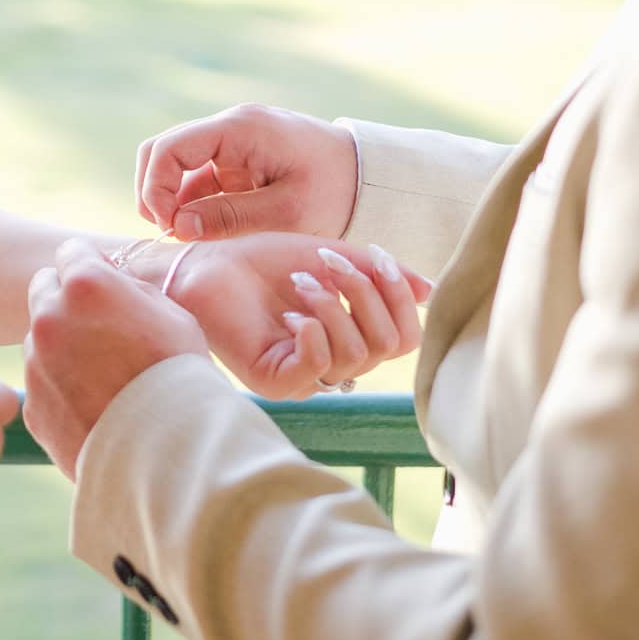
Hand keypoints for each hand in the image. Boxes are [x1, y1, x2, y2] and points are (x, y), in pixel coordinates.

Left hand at [24, 240, 206, 478]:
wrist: (166, 449)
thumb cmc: (179, 375)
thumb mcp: (170, 312)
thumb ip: (129, 288)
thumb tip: (108, 278)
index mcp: (86, 285)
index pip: (71, 251)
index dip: (91, 265)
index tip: (105, 283)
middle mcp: (50, 318)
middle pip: (43, 287)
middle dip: (66, 298)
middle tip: (100, 324)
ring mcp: (35, 364)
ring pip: (39, 338)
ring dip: (61, 344)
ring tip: (103, 373)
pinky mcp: (32, 404)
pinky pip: (40, 382)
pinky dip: (59, 386)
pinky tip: (94, 403)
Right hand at [136, 105, 359, 241]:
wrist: (368, 177)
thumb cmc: (334, 192)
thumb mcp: (285, 214)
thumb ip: (228, 218)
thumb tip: (176, 225)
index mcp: (240, 129)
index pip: (168, 150)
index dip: (156, 190)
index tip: (170, 228)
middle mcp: (229, 126)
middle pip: (162, 151)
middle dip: (156, 192)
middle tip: (171, 233)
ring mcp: (231, 140)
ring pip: (176, 164)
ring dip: (174, 200)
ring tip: (190, 236)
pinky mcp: (236, 157)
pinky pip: (199, 175)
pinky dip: (193, 202)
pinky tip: (206, 230)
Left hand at [162, 232, 428, 397]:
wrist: (209, 265)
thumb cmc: (266, 261)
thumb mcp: (334, 257)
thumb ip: (379, 273)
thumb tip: (429, 289)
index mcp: (352, 336)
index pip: (405, 338)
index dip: (399, 297)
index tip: (375, 256)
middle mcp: (334, 363)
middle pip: (389, 346)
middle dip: (366, 295)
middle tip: (329, 263)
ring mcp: (306, 376)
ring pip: (356, 356)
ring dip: (333, 306)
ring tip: (301, 282)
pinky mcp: (276, 382)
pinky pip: (318, 367)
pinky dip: (313, 330)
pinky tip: (291, 313)